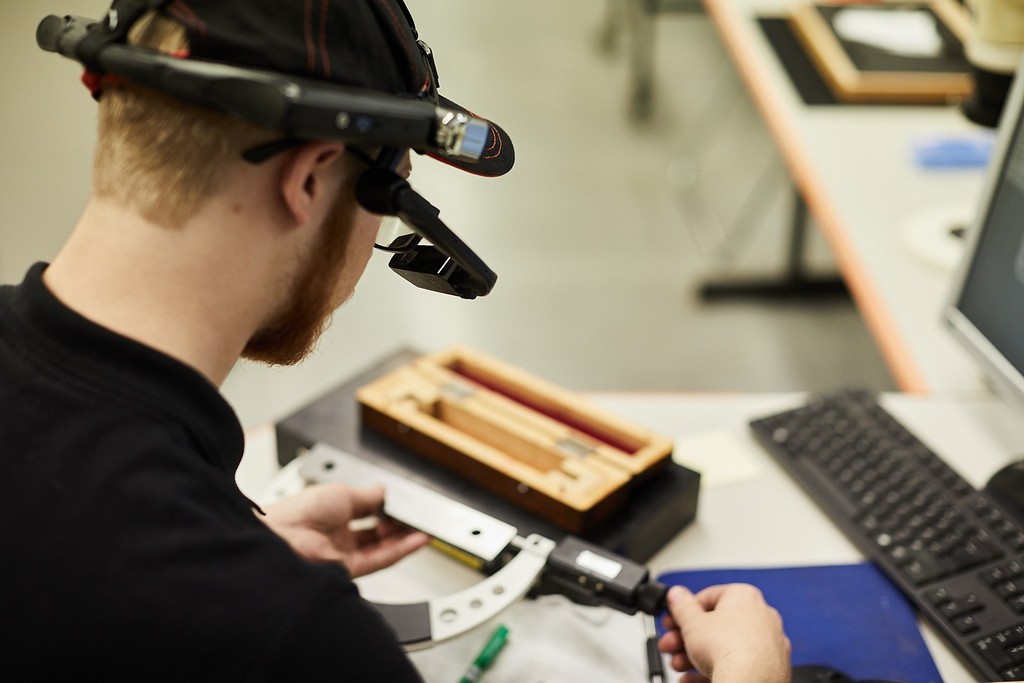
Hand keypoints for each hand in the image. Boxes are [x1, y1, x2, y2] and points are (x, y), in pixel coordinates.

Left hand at [261, 483, 428, 577]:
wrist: (285, 537)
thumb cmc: (300, 511)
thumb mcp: (342, 493)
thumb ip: (368, 496)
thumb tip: (383, 491)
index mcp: (331, 513)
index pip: (365, 512)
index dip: (385, 509)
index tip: (402, 505)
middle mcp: (337, 536)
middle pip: (375, 533)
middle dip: (397, 525)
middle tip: (416, 517)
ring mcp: (343, 554)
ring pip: (382, 547)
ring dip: (404, 538)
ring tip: (423, 528)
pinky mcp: (350, 569)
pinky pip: (382, 559)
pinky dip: (402, 549)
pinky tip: (417, 540)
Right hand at [658, 583, 790, 682]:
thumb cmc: (729, 650)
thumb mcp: (692, 623)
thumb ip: (681, 606)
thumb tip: (676, 594)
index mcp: (744, 596)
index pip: (708, 597)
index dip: (685, 611)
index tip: (674, 621)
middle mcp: (762, 616)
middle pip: (715, 625)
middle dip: (687, 638)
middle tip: (672, 645)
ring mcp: (768, 643)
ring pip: (725, 646)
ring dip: (696, 655)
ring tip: (680, 665)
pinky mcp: (770, 666)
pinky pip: (737, 664)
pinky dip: (716, 669)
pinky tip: (695, 678)